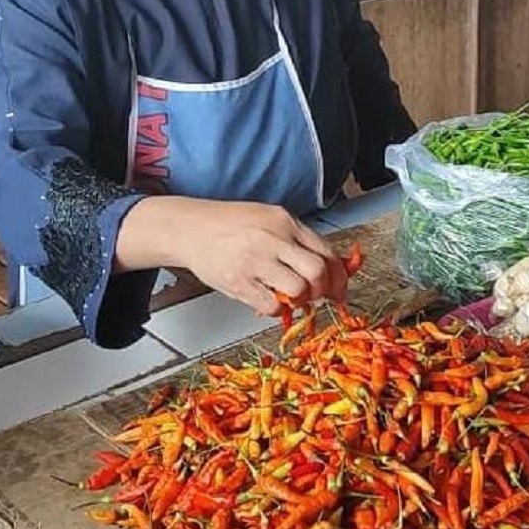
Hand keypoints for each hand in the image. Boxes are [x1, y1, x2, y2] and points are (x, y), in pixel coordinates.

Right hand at [117, 197, 347, 314]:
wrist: (189, 227)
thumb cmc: (229, 223)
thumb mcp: (268, 218)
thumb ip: (295, 238)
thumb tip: (326, 264)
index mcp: (285, 221)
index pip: (326, 251)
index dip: (338, 275)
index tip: (339, 287)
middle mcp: (274, 239)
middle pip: (318, 271)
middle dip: (323, 290)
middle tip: (316, 296)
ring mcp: (256, 261)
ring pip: (299, 290)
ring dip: (301, 300)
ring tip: (290, 297)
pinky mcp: (239, 282)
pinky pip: (271, 305)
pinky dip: (277, 310)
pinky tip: (270, 301)